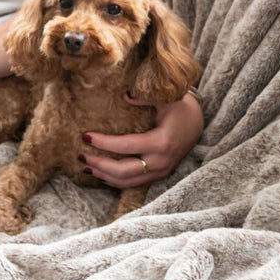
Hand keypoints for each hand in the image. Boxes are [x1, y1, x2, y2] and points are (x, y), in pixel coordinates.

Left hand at [80, 92, 203, 187]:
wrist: (197, 123)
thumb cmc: (181, 107)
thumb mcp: (167, 98)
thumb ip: (146, 97)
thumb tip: (125, 96)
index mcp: (161, 142)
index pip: (125, 146)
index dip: (104, 143)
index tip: (85, 136)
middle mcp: (160, 161)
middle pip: (123, 171)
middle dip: (99, 165)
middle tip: (81, 155)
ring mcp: (160, 171)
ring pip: (127, 182)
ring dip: (104, 176)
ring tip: (86, 166)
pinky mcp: (158, 175)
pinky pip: (133, 183)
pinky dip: (115, 181)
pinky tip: (101, 174)